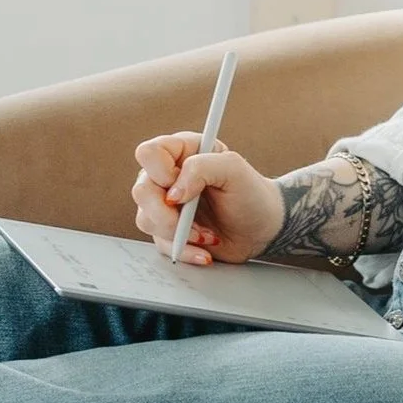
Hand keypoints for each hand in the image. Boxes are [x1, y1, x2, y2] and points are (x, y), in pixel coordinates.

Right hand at [130, 132, 287, 266]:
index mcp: (181, 151)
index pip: (148, 153)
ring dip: (179, 233)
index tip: (184, 190)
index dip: (160, 172)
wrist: (262, 228)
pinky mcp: (168, 231)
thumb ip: (201, 168)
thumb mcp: (234, 169)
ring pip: (145, 219)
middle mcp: (168, 176)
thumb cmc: (251, 193)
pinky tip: (205, 249)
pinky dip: (184, 250)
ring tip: (207, 234)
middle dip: (166, 214)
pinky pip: (159, 244)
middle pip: (141, 191)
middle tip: (192, 220)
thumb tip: (172, 193)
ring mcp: (165, 205)